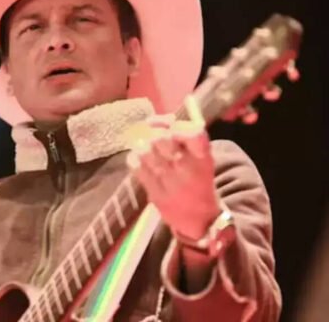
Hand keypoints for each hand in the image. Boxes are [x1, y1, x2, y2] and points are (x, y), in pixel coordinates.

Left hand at [133, 121, 221, 239]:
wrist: (199, 219)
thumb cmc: (197, 180)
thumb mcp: (200, 157)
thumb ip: (182, 135)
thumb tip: (155, 118)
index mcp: (203, 157)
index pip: (193, 132)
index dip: (176, 124)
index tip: (171, 123)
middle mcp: (187, 169)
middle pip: (162, 138)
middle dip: (155, 133)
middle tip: (156, 138)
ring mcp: (169, 182)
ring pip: (145, 150)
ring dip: (143, 145)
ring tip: (148, 150)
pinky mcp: (154, 193)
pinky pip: (135, 165)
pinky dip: (135, 158)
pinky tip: (142, 162)